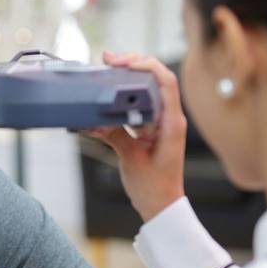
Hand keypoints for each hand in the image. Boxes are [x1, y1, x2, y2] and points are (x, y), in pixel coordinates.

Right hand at [85, 52, 186, 220]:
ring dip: (126, 79)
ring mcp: (160, 123)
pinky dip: (120, 99)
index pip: (166, 81)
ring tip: (105, 71)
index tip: (122, 62)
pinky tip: (105, 98)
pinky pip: (136, 106)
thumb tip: (94, 119)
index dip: (146, 65)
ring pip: (145, 90)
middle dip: (133, 64)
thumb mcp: (131, 159)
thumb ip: (114, 134)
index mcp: (172, 123)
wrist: (161, 207)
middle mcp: (169, 118)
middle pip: (156, 78)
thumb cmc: (154, 188)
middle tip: (108, 60)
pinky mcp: (149, 130)